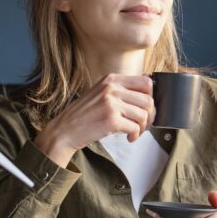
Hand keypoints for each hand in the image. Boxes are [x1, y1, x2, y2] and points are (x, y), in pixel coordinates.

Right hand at [33, 73, 154, 166]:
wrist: (64, 130)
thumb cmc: (85, 114)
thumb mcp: (102, 93)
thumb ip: (123, 88)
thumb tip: (150, 80)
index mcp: (111, 79)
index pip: (146, 81)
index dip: (152, 96)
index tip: (146, 108)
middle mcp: (112, 88)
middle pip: (148, 100)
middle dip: (150, 116)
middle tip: (143, 125)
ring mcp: (111, 103)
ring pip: (144, 115)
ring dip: (144, 127)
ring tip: (135, 132)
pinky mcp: (111, 120)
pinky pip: (135, 127)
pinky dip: (135, 135)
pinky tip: (129, 137)